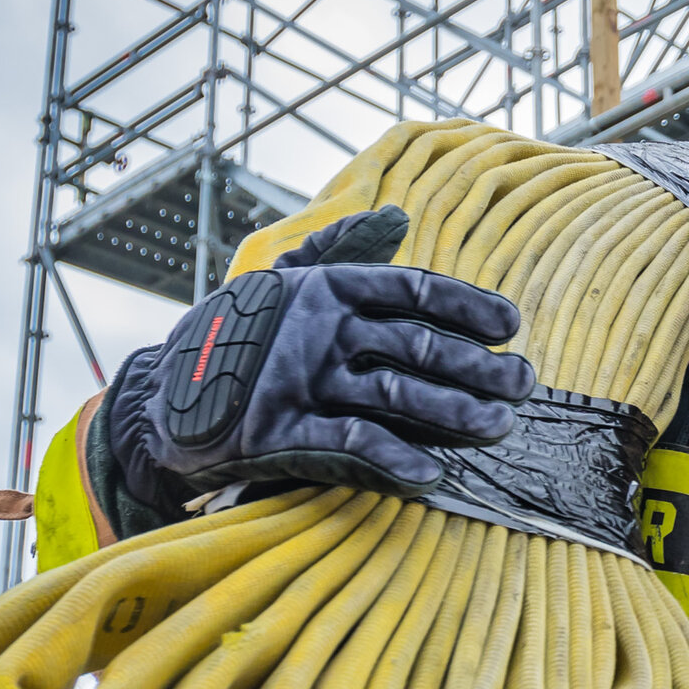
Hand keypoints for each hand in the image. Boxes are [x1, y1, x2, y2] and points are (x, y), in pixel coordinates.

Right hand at [108, 207, 536, 501]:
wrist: (162, 394)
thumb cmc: (240, 334)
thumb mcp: (287, 280)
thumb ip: (344, 249)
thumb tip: (396, 214)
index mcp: (328, 289)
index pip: (413, 291)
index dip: (468, 306)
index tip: (512, 325)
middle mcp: (320, 330)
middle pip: (418, 346)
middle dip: (478, 367)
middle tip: (525, 384)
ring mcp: (301, 381)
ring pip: (397, 395)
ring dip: (454, 413)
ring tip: (498, 426)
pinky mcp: (280, 431)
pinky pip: (350, 444)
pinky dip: (394, 460)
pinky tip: (432, 474)